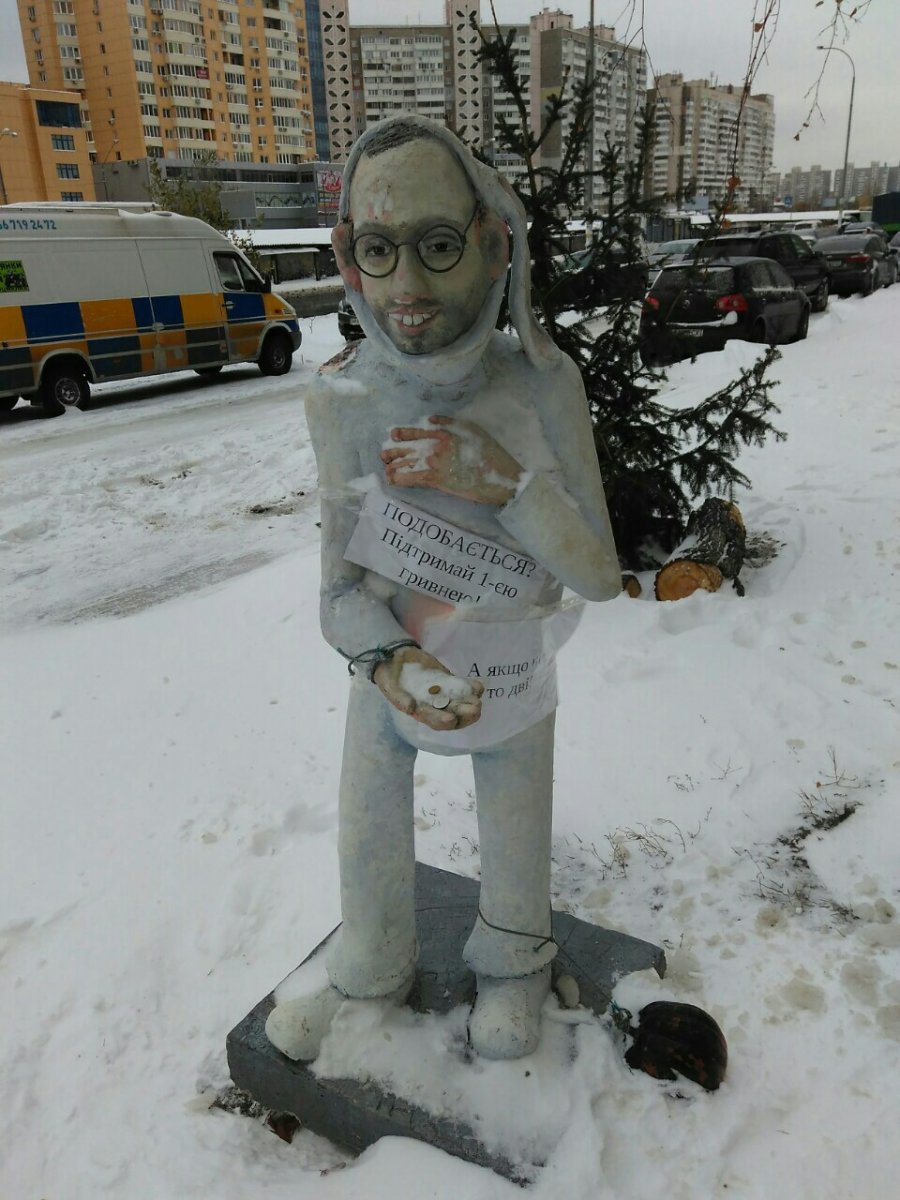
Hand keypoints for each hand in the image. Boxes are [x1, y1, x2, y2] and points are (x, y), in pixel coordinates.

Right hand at [373, 644, 482, 730]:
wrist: (394, 658)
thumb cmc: (388, 676)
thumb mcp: (389, 686)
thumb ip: (399, 698)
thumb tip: (410, 708)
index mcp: (419, 711)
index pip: (434, 720)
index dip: (442, 721)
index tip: (451, 718)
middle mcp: (433, 706)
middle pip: (452, 715)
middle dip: (464, 714)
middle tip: (475, 709)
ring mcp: (443, 694)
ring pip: (460, 703)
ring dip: (470, 703)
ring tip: (478, 699)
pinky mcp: (448, 681)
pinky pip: (461, 687)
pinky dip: (470, 687)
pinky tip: (478, 686)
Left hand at [381, 415, 521, 505]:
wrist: (497, 476)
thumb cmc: (489, 453)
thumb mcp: (472, 430)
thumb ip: (449, 423)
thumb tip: (431, 420)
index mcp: (444, 432)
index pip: (416, 432)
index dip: (402, 434)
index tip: (393, 436)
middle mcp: (434, 446)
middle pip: (406, 448)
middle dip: (392, 452)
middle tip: (384, 456)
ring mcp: (433, 462)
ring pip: (405, 463)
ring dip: (392, 466)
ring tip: (387, 470)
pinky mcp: (435, 479)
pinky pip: (409, 478)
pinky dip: (398, 479)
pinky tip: (392, 480)